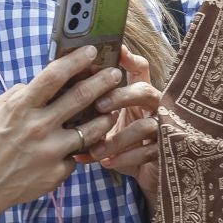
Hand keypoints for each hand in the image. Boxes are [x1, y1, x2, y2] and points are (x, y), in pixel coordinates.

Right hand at [0, 47, 124, 212]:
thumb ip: (17, 94)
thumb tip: (36, 83)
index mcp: (21, 107)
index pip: (54, 76)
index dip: (75, 60)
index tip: (91, 50)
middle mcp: (38, 127)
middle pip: (80, 97)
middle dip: (102, 81)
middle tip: (115, 73)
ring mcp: (50, 151)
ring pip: (91, 129)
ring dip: (106, 116)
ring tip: (113, 109)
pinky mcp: (57, 172)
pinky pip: (76, 155)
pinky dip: (79, 148)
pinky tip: (85, 144)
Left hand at [86, 48, 162, 186]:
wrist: (143, 172)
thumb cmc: (121, 141)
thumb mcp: (106, 123)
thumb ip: (90, 110)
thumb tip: (57, 100)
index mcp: (140, 93)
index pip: (140, 68)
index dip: (130, 58)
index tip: (117, 50)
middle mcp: (154, 107)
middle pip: (144, 91)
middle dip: (122, 96)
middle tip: (99, 105)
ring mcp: (162, 127)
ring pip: (145, 125)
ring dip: (118, 137)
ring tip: (96, 149)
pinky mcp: (164, 150)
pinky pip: (147, 152)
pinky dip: (125, 158)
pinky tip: (107, 163)